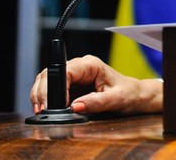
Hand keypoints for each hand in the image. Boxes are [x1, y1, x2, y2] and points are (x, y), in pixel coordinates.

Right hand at [29, 55, 162, 114]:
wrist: (134, 96)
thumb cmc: (129, 93)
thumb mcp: (116, 99)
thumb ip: (96, 102)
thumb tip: (75, 106)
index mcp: (90, 65)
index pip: (65, 71)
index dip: (54, 87)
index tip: (52, 104)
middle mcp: (79, 67)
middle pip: (50, 74)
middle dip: (42, 92)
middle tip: (41, 109)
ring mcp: (73, 77)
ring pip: (46, 81)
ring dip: (41, 95)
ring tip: (41, 110)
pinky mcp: (70, 87)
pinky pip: (51, 90)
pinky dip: (45, 99)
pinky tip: (45, 108)